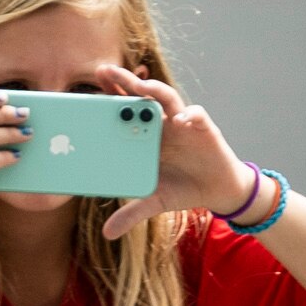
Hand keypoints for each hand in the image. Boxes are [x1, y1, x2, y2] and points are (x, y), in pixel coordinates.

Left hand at [88, 65, 246, 235]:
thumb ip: (131, 213)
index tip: (87, 91)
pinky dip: (191, 116)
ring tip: (140, 85)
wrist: (217, 192)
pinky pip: (197, 116)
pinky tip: (183, 120)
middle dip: (123, 82)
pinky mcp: (205, 129)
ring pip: (167, 98)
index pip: (125, 110)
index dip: (109, 98)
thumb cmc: (183, 188)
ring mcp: (183, 123)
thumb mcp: (154, 202)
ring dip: (154, 89)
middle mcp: (162, 123)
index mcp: (146, 135)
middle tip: (104, 71)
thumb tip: (107, 234)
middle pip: (140, 97)